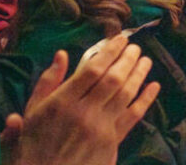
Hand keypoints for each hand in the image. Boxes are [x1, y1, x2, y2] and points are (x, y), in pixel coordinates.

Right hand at [1, 36, 159, 164]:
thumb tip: (61, 54)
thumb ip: (46, 83)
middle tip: (135, 47)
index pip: (92, 70)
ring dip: (139, 74)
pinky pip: (133, 116)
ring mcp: (100, 128)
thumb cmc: (32, 145)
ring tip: (145, 60)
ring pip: (126, 94)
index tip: (119, 40)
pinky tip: (154, 86)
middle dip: (127, 59)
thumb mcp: (30, 112)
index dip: (109, 51)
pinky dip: (146, 99)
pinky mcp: (112, 142)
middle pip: (113, 79)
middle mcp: (84, 112)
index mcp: (62, 102)